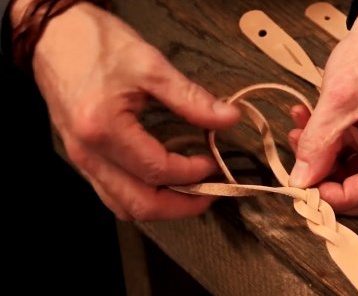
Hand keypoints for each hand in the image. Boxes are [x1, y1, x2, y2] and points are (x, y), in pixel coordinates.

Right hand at [25, 3, 239, 219]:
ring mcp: (81, 159)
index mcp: (104, 130)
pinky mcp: (81, 157)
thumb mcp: (151, 65)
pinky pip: (111, 193)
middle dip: (181, 206)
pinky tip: (162, 183)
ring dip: (162, 206)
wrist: (53, 36)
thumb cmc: (96, 44)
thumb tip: (229, 118)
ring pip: (123, 206)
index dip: (192, 173)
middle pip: (139, 204)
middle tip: (210, 193)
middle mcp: (88, 153)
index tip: (213, 162)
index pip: (158, 170)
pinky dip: (141, 197)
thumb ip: (191, 98)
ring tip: (190, 191)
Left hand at [287, 5, 357, 215]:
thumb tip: (301, 180)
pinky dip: (340, 151)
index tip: (302, 190)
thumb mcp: (338, 98)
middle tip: (301, 174)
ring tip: (300, 138)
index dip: (334, 197)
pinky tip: (313, 130)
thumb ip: (317, 144)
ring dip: (332, 166)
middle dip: (334, 186)